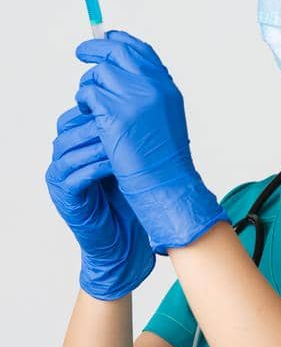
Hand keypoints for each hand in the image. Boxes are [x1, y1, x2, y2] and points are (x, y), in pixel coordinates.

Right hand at [45, 106, 156, 298]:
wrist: (126, 241)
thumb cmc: (131, 200)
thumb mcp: (131, 162)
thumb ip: (130, 139)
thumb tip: (153, 107)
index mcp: (77, 147)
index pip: (77, 118)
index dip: (98, 110)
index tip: (126, 105)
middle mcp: (64, 160)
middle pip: (68, 129)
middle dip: (96, 121)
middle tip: (122, 117)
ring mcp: (61, 179)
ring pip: (69, 150)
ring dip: (97, 142)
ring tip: (123, 139)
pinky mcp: (66, 198)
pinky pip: (75, 176)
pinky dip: (96, 167)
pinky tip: (117, 164)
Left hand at [75, 30, 226, 254]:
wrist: (165, 180)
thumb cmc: (162, 155)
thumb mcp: (162, 116)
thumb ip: (146, 92)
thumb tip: (118, 71)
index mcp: (167, 87)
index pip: (142, 51)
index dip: (121, 40)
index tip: (107, 37)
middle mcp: (154, 87)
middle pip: (118, 52)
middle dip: (95, 48)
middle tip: (81, 52)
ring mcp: (135, 98)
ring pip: (99, 73)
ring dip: (89, 86)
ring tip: (92, 105)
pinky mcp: (115, 113)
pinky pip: (88, 94)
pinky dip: (84, 102)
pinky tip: (90, 116)